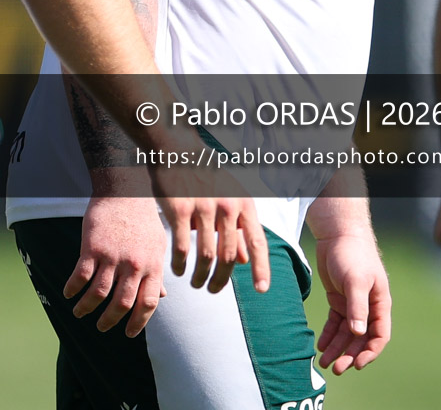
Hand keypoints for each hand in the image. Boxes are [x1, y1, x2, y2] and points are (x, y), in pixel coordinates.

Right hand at [64, 195, 166, 337]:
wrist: (125, 191)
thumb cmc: (143, 219)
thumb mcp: (157, 245)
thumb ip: (157, 272)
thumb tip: (162, 297)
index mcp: (152, 264)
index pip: (148, 303)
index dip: (139, 322)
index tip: (129, 333)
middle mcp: (134, 264)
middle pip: (122, 304)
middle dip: (109, 321)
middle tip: (102, 327)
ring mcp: (113, 256)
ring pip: (97, 295)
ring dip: (86, 309)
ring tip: (79, 313)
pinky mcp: (93, 248)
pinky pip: (80, 277)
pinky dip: (72, 290)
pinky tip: (68, 293)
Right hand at [149, 165, 269, 293]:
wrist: (179, 150)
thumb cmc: (208, 177)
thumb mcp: (231, 198)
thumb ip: (238, 229)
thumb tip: (245, 261)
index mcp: (244, 203)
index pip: (257, 241)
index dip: (261, 268)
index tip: (262, 290)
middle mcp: (227, 206)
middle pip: (228, 255)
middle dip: (221, 279)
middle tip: (213, 290)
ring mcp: (203, 207)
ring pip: (205, 255)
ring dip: (200, 276)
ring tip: (196, 283)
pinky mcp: (179, 209)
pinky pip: (181, 247)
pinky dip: (180, 264)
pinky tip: (178, 270)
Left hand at [314, 232, 390, 374]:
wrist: (337, 234)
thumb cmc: (352, 254)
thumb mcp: (355, 280)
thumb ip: (358, 307)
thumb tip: (359, 334)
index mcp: (380, 303)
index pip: (380, 335)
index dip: (369, 352)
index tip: (356, 365)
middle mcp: (368, 306)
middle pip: (361, 339)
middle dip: (349, 355)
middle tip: (335, 369)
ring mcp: (353, 303)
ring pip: (347, 333)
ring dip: (337, 348)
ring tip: (323, 362)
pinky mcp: (339, 298)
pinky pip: (335, 323)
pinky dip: (329, 335)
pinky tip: (320, 345)